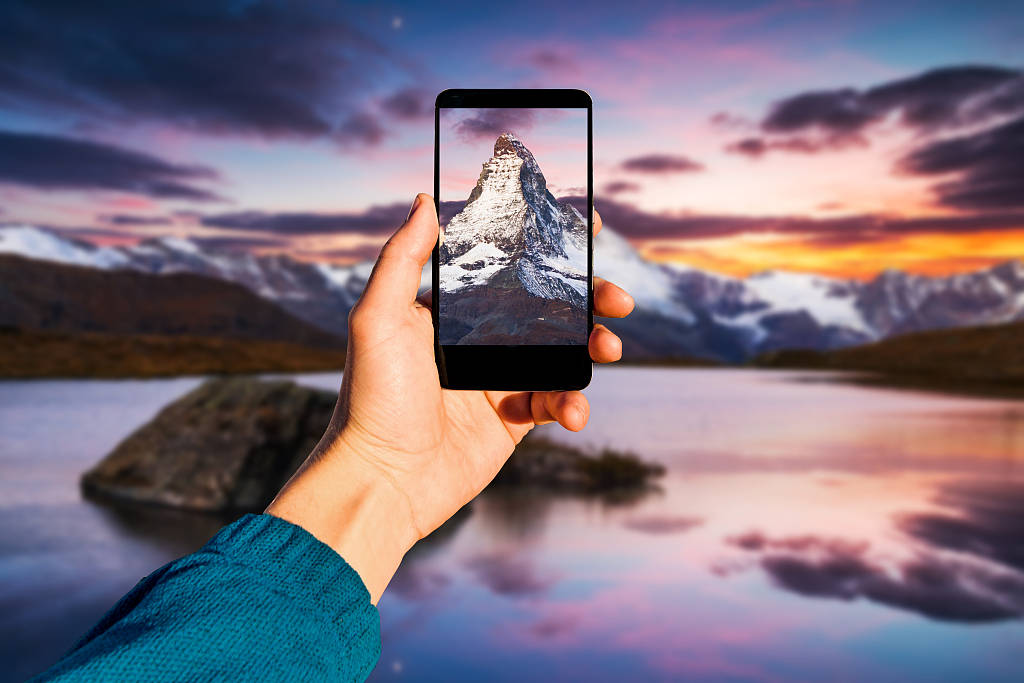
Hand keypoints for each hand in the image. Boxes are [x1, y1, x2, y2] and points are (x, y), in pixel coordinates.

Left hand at [267, 194, 633, 601]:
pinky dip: (572, 402)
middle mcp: (478, 340)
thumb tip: (424, 200)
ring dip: (592, 346)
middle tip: (619, 300)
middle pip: (547, 307)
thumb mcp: (378, 318)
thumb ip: (403, 258)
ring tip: (608, 349)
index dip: (549, 248)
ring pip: (561, 352)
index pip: (508, 266)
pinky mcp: (512, 420)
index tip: (589, 228)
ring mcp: (498, 380)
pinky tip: (573, 411)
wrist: (384, 479)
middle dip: (589, 299)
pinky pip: (555, 401)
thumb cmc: (373, 397)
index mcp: (453, 310)